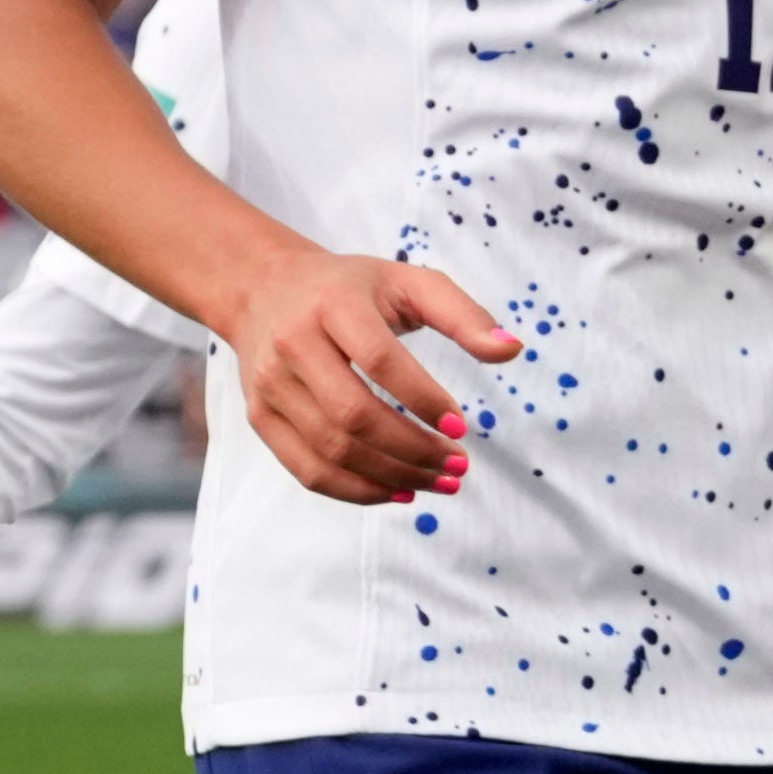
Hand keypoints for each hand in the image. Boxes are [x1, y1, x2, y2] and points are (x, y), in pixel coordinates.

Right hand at [228, 241, 521, 506]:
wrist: (262, 288)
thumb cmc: (350, 288)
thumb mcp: (408, 282)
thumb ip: (463, 314)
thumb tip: (513, 350)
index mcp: (333, 305)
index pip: (380, 361)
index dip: (423, 400)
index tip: (462, 427)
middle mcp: (293, 344)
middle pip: (353, 415)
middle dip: (413, 450)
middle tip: (459, 465)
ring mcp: (270, 384)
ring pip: (331, 449)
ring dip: (392, 476)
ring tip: (439, 481)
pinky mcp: (260, 416)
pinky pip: (307, 469)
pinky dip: (356, 491)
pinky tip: (398, 490)